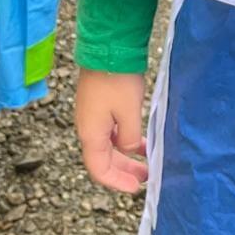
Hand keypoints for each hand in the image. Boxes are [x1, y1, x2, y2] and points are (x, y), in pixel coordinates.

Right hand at [75, 69, 148, 194]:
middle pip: (104, 158)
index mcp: (91, 133)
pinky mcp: (100, 104)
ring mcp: (93, 115)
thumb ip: (129, 137)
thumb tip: (128, 149)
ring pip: (109, 144)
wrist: (108, 46)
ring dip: (126, 155)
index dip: (116, 182)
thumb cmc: (117, 78)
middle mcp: (88, 127)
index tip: (135, 188)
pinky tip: (141, 139)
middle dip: (124, 170)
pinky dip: (125, 138)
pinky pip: (111, 130)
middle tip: (146, 177)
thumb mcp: (129, 112)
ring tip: (147, 161)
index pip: (99, 169)